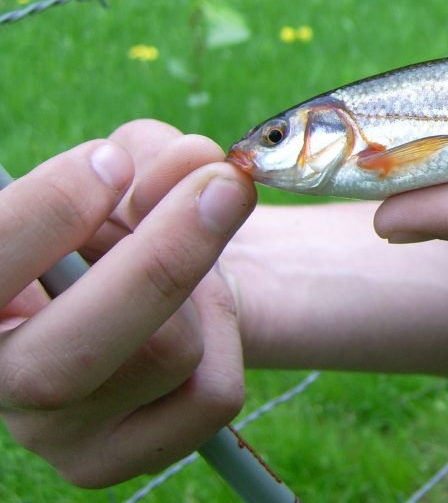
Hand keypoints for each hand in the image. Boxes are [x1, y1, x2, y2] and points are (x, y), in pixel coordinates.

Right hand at [0, 121, 255, 486]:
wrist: (160, 295)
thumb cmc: (122, 226)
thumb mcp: (127, 174)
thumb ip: (153, 157)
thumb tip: (196, 166)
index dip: (48, 214)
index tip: (111, 162)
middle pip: (69, 354)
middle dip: (164, 259)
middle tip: (223, 186)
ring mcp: (50, 436)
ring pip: (165, 357)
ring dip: (200, 291)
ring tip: (184, 270)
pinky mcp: (114, 462)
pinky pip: (213, 394)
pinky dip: (228, 336)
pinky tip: (199, 320)